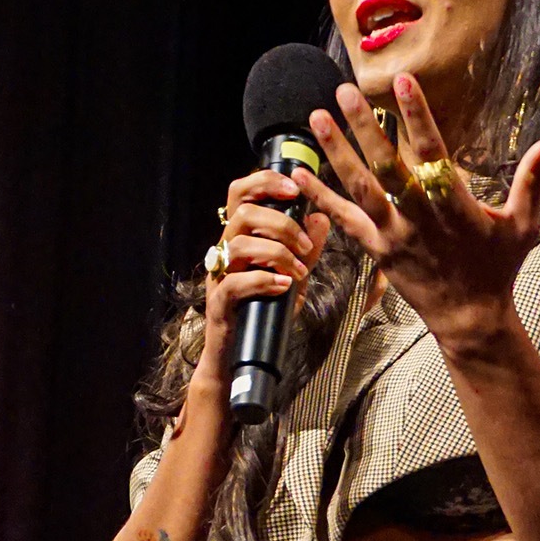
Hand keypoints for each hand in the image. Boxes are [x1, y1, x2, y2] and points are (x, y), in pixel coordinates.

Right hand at [196, 168, 331, 393]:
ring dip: (276, 253)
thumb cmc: (264, 313)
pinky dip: (262, 281)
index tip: (295, 190)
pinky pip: (234, 282)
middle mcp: (225, 250)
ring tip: (298, 272)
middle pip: (244, 213)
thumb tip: (321, 218)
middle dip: (281, 224)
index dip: (265, 182)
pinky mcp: (218, 303)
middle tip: (305, 245)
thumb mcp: (294, 278)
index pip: (241, 193)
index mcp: (241, 237)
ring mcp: (219, 276)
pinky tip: (283, 287)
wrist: (239, 358)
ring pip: (239, 244)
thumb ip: (307, 250)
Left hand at [305, 75, 539, 352]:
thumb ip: (533, 181)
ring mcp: (394, 235)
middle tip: (344, 91)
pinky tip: (299, 172)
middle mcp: (419, 218)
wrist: (470, 319)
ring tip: (316, 117)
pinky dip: (321, 196)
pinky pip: (344, 221)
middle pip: (386, 167)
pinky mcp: (378, 250)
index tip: (403, 82)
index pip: (433, 153)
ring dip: (336, 152)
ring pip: (360, 189)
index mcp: (454, 205)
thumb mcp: (523, 225)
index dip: (418, 116)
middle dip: (365, 127)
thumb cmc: (498, 268)